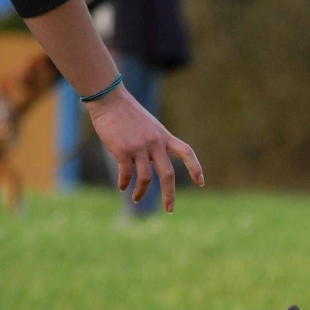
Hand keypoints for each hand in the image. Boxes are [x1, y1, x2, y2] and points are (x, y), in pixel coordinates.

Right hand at [86, 85, 203, 212]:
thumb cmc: (128, 112)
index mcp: (164, 136)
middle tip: (170, 210)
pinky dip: (125, 183)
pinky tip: (122, 187)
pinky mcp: (122, 150)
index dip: (195, 167)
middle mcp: (155, 143)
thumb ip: (155, 143)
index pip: (186, 152)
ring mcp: (139, 147)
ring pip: (146, 179)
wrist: (109, 99)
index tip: (200, 182)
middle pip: (167, 174)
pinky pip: (127, 174)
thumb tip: (152, 164)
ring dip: (141, 192)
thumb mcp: (149, 126)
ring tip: (136, 199)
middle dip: (169, 195)